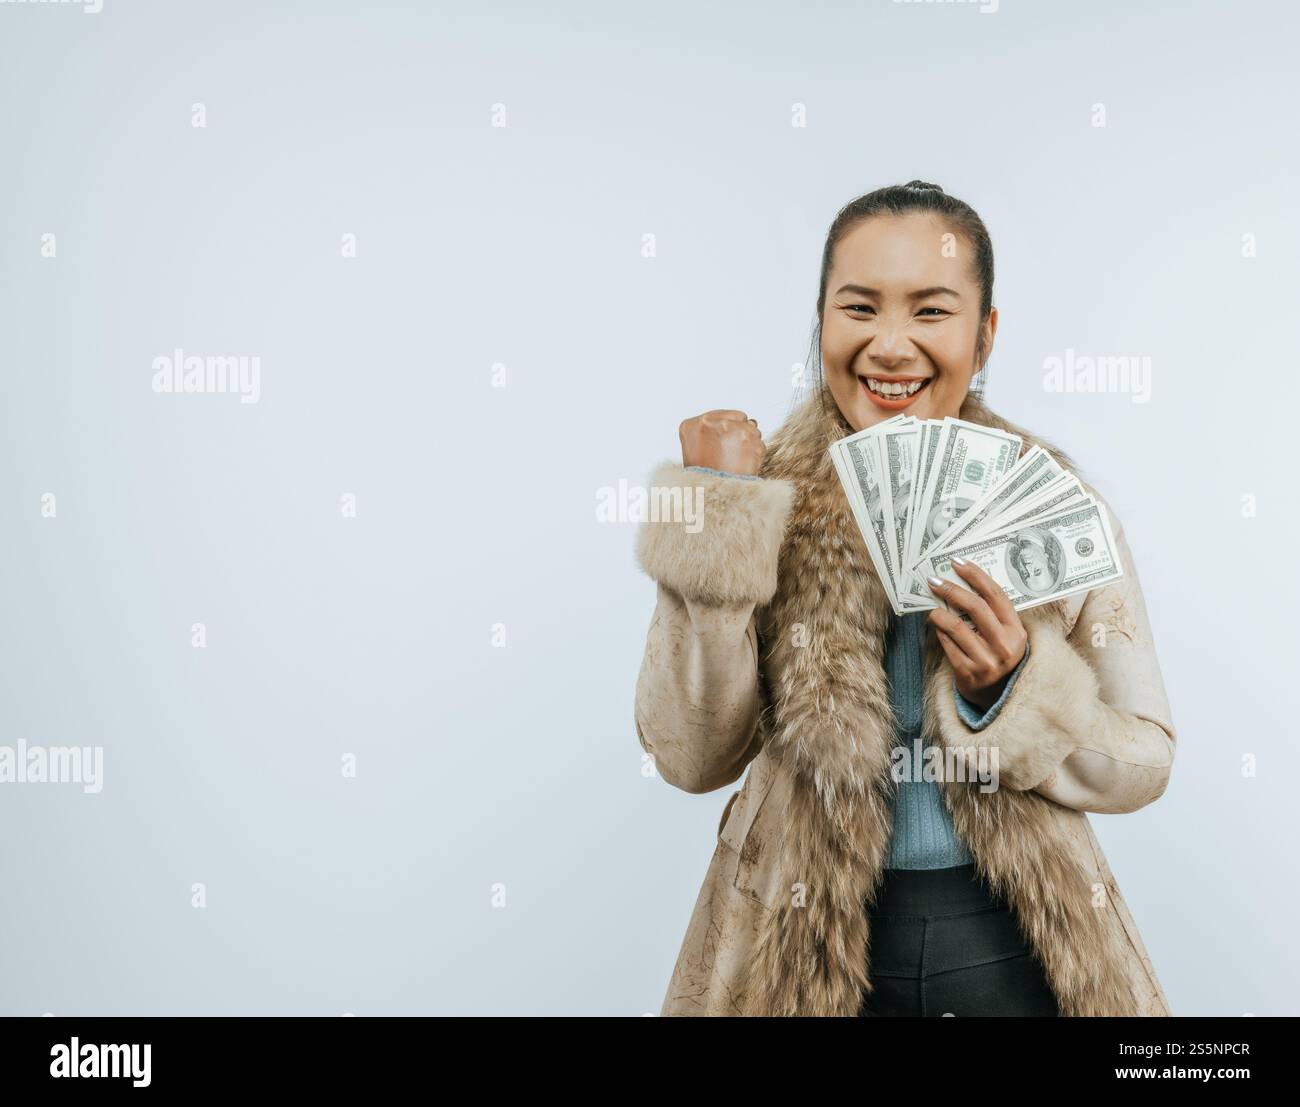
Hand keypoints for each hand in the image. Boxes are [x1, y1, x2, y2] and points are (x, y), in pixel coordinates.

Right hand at [679, 409, 765, 475]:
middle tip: (729, 456)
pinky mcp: (751, 441)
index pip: (722, 416)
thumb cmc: (703, 480)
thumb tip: (746, 420)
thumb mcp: (693, 451)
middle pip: (740, 418)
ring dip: (749, 444)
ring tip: (735, 462)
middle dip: (739, 434)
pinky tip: (743, 466)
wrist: (712, 500)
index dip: (724, 433)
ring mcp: (733, 429)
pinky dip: (756, 455)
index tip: (718, 448)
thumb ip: (710, 431)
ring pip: (753, 429)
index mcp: (691, 425)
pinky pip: (760, 444)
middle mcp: (712, 422)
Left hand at [925, 558, 1027, 710]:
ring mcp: (986, 661)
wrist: (998, 695)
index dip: (976, 576)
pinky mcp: (968, 673)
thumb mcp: (1005, 635)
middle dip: (952, 590)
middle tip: (934, 580)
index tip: (957, 563)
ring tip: (932, 607)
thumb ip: (991, 615)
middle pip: (975, 607)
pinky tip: (937, 627)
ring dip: (939, 613)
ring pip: (956, 627)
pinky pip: (947, 645)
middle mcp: (1004, 646)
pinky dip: (940, 632)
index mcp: (1016, 631)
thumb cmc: (999, 656)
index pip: (995, 595)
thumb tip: (961, 584)